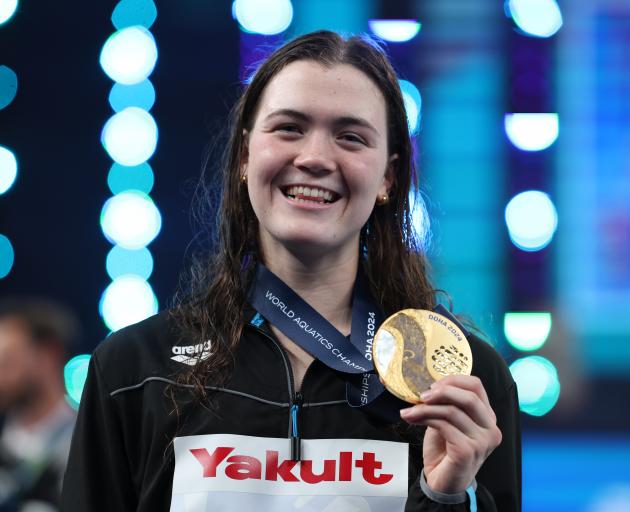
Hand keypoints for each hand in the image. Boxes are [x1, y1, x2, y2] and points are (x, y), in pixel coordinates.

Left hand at [400, 375, 501, 493]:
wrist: (442, 482)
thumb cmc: (445, 451)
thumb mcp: (446, 420)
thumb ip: (446, 403)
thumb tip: (430, 386)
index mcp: (487, 417)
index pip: (476, 386)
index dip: (453, 380)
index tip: (432, 384)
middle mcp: (490, 429)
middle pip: (469, 396)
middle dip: (441, 391)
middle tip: (421, 396)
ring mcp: (482, 441)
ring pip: (452, 411)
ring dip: (426, 408)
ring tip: (410, 411)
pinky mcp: (468, 451)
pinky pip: (444, 425)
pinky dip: (425, 419)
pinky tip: (413, 420)